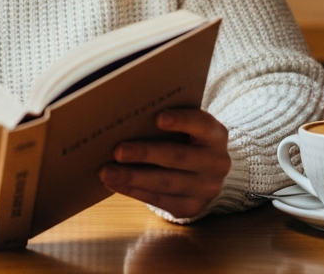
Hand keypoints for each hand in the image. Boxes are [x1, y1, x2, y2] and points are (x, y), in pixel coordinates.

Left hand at [100, 108, 230, 218]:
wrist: (205, 172)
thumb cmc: (185, 140)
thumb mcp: (187, 127)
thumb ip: (168, 121)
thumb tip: (128, 118)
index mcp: (216, 135)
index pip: (201, 124)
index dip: (181, 121)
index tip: (158, 117)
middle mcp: (217, 163)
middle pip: (178, 157)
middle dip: (145, 154)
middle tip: (118, 150)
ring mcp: (206, 188)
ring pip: (166, 183)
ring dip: (132, 178)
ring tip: (106, 171)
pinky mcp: (191, 207)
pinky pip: (159, 200)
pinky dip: (133, 191)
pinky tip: (115, 183)